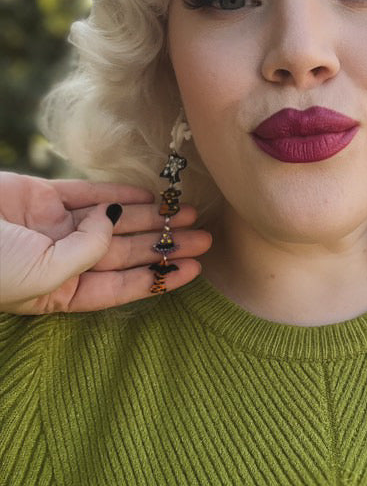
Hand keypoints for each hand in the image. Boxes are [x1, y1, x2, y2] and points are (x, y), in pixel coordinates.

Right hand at [0, 172, 211, 314]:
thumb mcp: (43, 277)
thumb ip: (87, 254)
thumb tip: (115, 224)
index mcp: (62, 293)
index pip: (123, 287)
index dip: (159, 277)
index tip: (194, 268)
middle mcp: (63, 260)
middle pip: (127, 252)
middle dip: (165, 245)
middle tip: (205, 237)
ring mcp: (54, 227)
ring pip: (115, 222)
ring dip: (151, 218)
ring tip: (187, 215)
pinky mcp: (43, 198)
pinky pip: (91, 194)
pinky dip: (120, 192)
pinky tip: (151, 195)